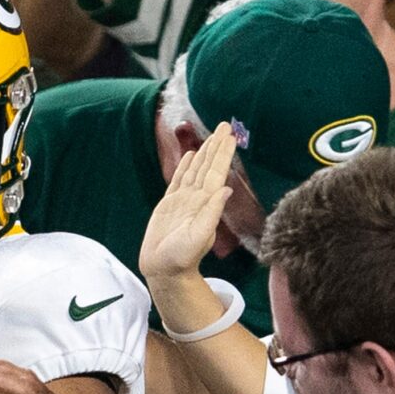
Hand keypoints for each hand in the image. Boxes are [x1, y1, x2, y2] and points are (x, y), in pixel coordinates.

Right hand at [139, 122, 236, 283]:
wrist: (163, 269)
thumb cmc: (181, 257)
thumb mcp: (200, 236)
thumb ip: (212, 212)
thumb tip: (227, 188)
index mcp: (205, 203)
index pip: (216, 172)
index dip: (223, 154)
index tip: (231, 136)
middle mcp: (196, 198)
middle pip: (208, 166)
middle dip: (216, 145)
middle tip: (225, 125)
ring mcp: (183, 199)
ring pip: (195, 169)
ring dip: (204, 151)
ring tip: (212, 135)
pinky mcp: (169, 203)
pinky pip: (179, 178)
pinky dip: (186, 165)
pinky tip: (191, 154)